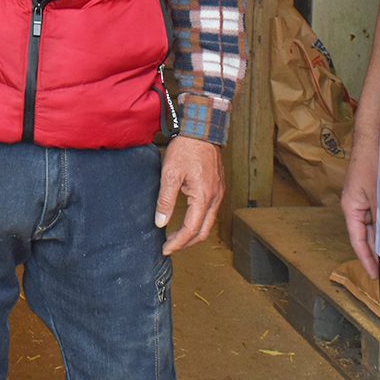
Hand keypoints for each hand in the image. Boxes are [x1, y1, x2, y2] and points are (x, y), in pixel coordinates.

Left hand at [156, 136, 222, 255]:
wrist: (202, 130)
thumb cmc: (186, 149)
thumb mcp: (170, 174)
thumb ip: (165, 200)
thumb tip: (160, 223)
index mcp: (203, 197)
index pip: (191, 230)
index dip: (178, 243)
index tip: (165, 249)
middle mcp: (215, 198)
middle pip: (203, 232)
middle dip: (186, 243)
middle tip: (170, 247)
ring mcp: (219, 193)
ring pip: (209, 223)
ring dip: (193, 234)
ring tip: (177, 237)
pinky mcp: (218, 188)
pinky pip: (211, 212)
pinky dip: (199, 222)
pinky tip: (188, 220)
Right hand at [340, 130, 379, 279]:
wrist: (375, 136)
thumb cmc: (372, 162)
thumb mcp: (378, 196)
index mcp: (351, 207)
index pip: (357, 240)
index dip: (366, 259)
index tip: (374, 274)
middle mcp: (355, 204)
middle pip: (365, 234)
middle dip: (377, 249)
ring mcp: (364, 197)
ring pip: (374, 223)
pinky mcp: (373, 190)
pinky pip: (379, 212)